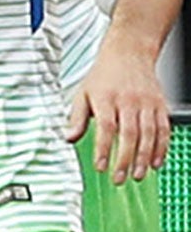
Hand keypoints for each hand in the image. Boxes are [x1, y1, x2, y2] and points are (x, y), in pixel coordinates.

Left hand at [67, 42, 170, 181]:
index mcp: (106, 98)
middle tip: (119, 178)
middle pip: (129, 134)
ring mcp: (147, 103)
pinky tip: (155, 162)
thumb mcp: (82, 92)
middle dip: (124, 159)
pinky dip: (161, 148)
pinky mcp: (160, 106)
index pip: (105, 127)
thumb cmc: (104, 75)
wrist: (129, 52)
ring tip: (136, 175)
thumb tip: (68, 138)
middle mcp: (128, 101)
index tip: (100, 167)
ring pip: (148, 134)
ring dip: (143, 158)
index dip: (103, 149)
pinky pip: (163, 130)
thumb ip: (76, 117)